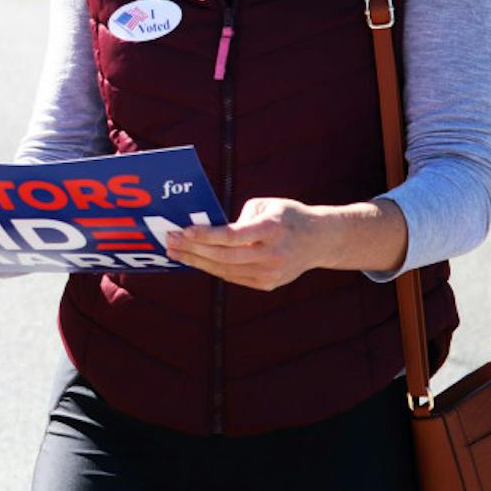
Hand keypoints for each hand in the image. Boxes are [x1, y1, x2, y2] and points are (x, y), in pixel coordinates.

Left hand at [165, 197, 326, 291]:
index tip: (184, 230)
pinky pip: (233, 277)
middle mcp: (272, 254)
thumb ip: (239, 218)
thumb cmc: (287, 216)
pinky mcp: (267, 284)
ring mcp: (271, 273)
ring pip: (225, 270)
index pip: (233, 235)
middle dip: (193, 249)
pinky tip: (195, 260)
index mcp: (272, 229)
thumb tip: (208, 229)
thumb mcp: (267, 206)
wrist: (320, 240)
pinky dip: (212, 268)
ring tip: (175, 252)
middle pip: (224, 256)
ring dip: (197, 261)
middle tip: (170, 241)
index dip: (206, 235)